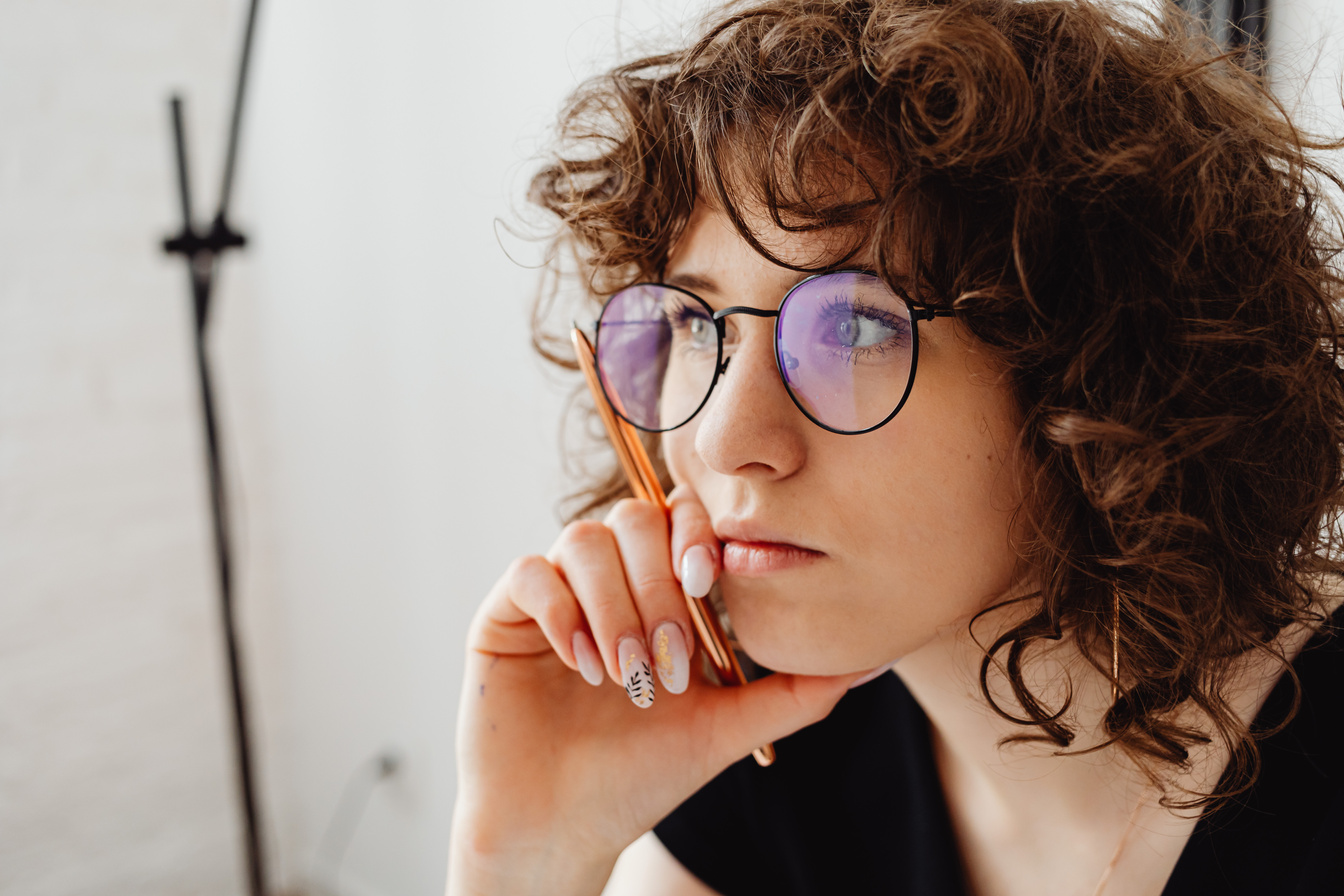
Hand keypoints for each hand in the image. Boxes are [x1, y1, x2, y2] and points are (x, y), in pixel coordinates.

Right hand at [448, 485, 859, 894]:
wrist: (564, 826)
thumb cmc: (641, 776)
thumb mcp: (727, 728)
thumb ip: (796, 693)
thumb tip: (871, 662)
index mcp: (658, 592)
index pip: (680, 519)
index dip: (697, 535)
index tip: (710, 585)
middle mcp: (607, 580)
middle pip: (633, 519)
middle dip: (657, 586)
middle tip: (667, 662)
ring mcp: (554, 592)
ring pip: (583, 541)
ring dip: (614, 606)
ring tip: (626, 674)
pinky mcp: (504, 614)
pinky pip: (529, 572)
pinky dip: (561, 612)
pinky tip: (582, 665)